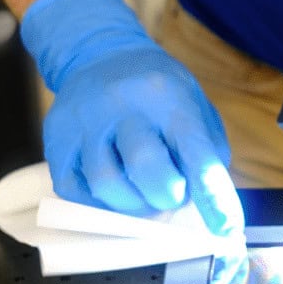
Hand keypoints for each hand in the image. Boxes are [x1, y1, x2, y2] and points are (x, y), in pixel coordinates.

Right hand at [21, 0, 244, 269]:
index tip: (225, 228)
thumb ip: (205, 153)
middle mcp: (124, 104)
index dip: (213, 196)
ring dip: (132, 204)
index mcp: (169, 96)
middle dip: (167, 196)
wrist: (99, 54)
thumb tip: (208, 208)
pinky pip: (75, 190)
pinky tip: (113, 187)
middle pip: (147, 169)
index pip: (197, 153)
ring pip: (108, 186)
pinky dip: (99, 203)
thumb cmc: (157, 91)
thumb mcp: (194, 105)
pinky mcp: (57, 138)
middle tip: (170, 194)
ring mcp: (86, 120)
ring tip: (141, 191)